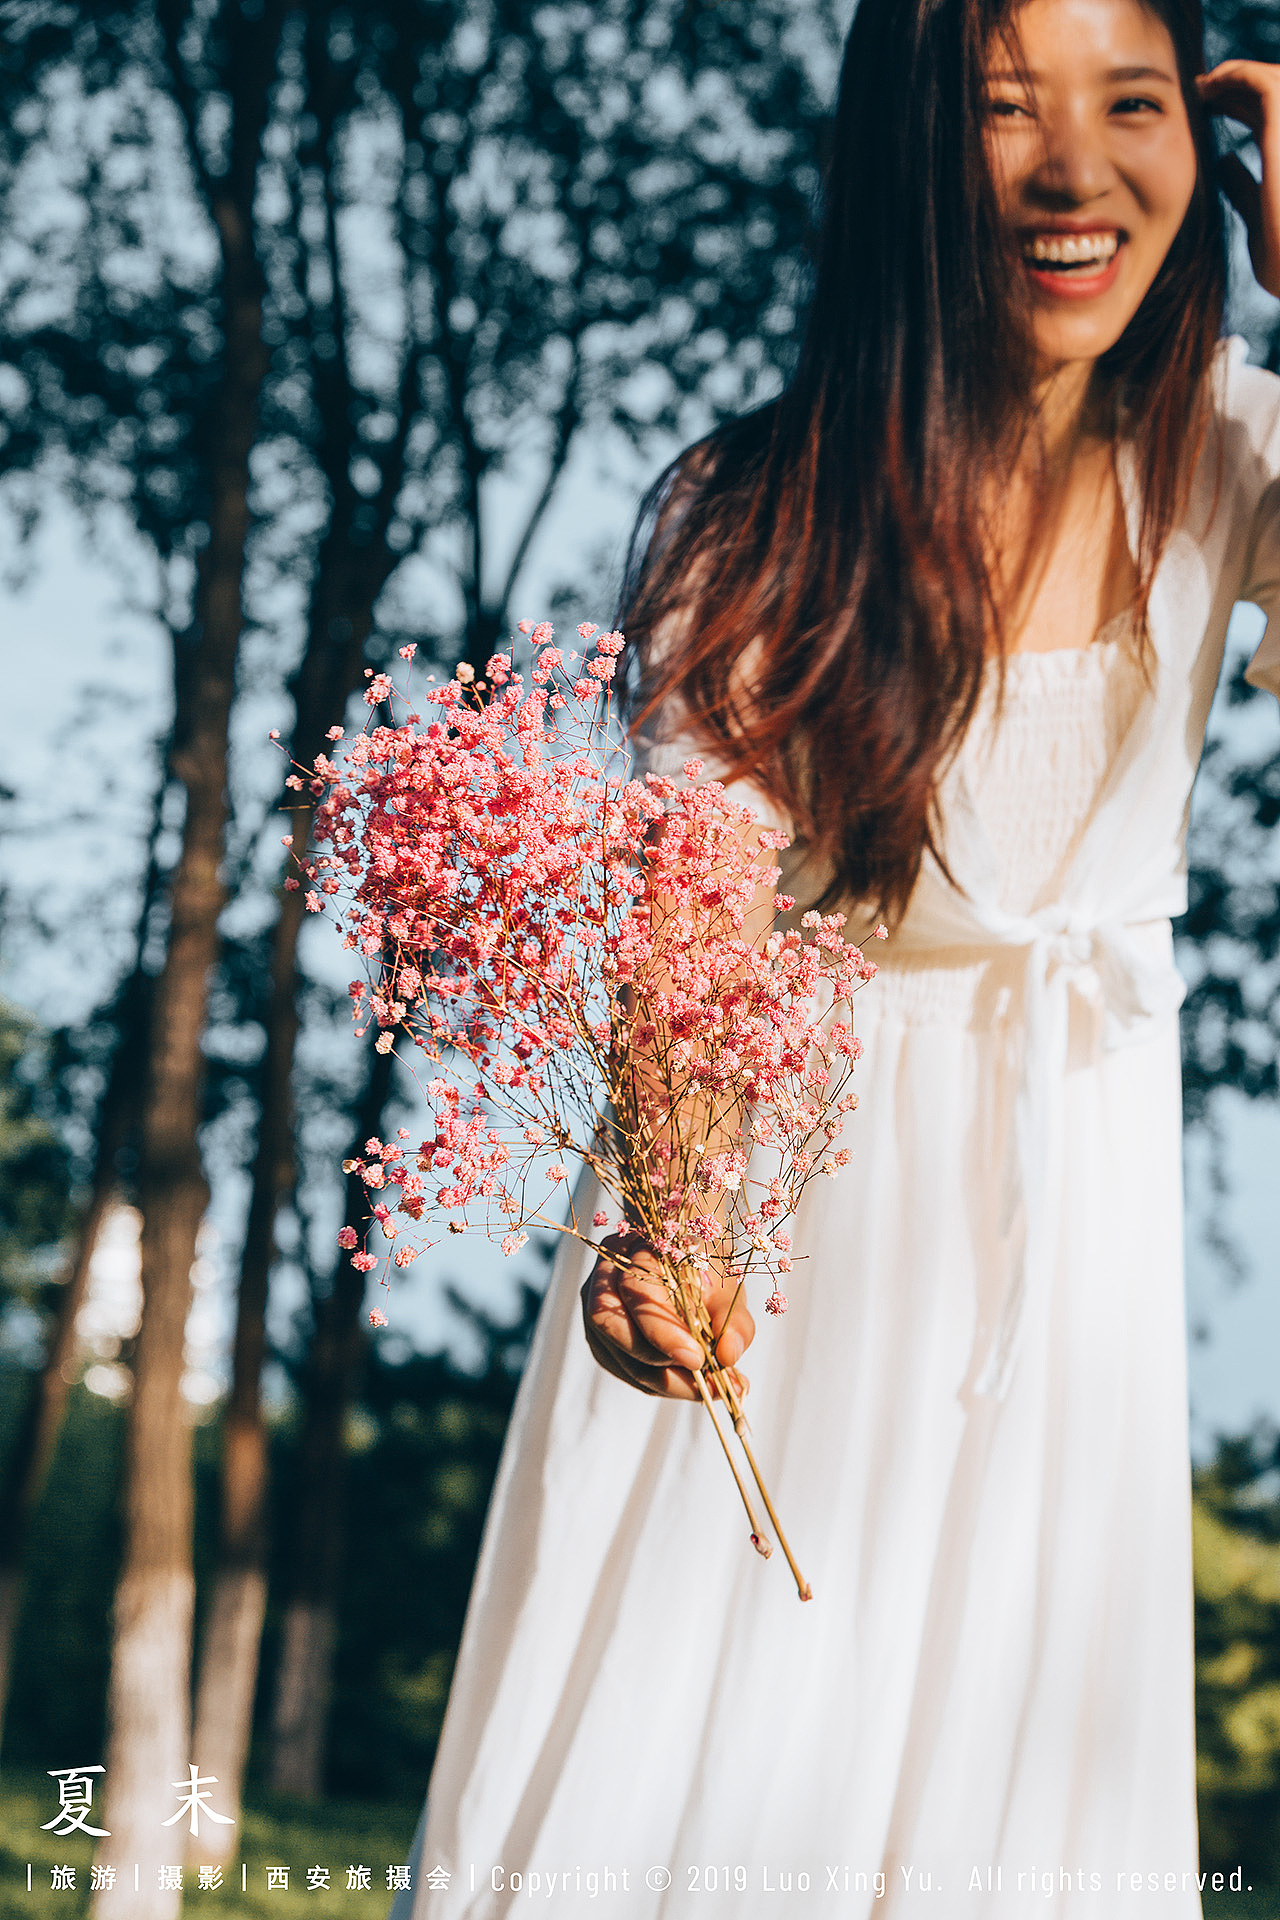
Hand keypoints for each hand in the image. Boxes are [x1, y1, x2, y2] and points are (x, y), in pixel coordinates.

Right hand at [580, 1231, 754, 1401]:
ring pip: (614, 1355)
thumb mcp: (728, 1287)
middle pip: (612, 1326)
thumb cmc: (707, 1268)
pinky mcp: (601, 1336)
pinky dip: (655, 1383)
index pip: (636, 1290)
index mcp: (637, 1248)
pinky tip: (688, 1384)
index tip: (697, 1359)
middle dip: (658, 1366)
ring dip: (661, 1381)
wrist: (689, 1258)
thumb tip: (728, 1355)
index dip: (661, 1330)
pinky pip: (621, 1367)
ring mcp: (596, 1306)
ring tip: (707, 1388)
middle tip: (707, 1384)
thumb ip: (732, 1318)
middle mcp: (605, 1275)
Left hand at [1197, 60, 1279, 298]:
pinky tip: (1209, 83)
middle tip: (1197, 93)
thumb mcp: (1259, 220)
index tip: (1203, 112)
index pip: (1267, 121)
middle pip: (1267, 99)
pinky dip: (1236, 75)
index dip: (1237, 109)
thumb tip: (1223, 162)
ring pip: (1267, 82)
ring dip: (1231, 78)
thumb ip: (1243, 189)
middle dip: (1232, 91)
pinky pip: (1262, 82)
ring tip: (1199, 86)